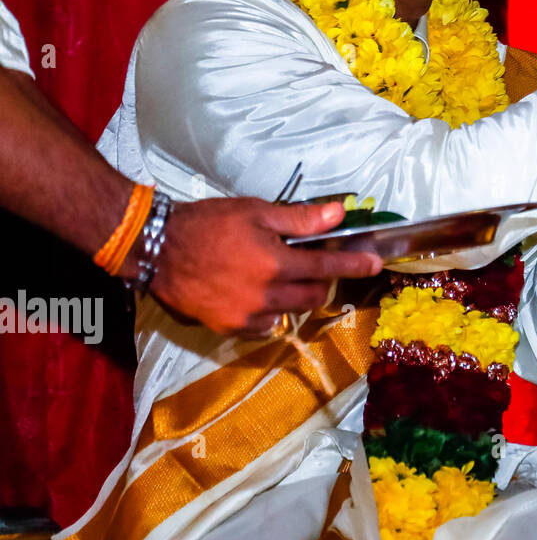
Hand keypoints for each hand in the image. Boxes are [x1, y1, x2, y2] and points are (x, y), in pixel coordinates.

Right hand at [146, 199, 382, 336]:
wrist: (158, 249)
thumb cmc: (208, 223)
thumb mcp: (257, 212)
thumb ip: (300, 219)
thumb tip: (338, 214)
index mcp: (276, 264)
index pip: (328, 266)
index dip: (355, 264)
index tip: (375, 263)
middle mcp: (267, 296)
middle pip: (315, 295)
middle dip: (324, 280)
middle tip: (316, 264)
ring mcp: (248, 316)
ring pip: (291, 311)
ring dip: (298, 296)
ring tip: (285, 276)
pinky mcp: (229, 327)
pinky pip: (265, 325)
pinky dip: (272, 312)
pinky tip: (262, 294)